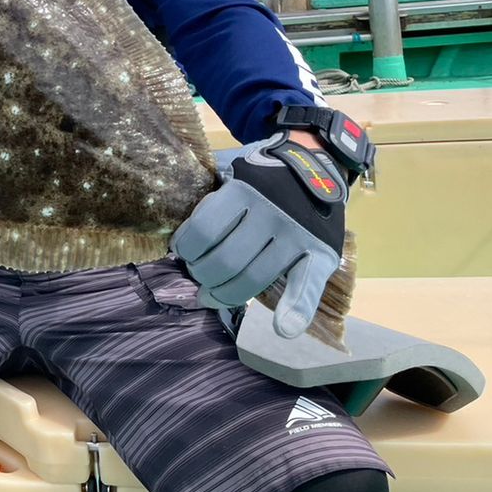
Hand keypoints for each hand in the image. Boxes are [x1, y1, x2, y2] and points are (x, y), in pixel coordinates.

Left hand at [170, 132, 347, 337]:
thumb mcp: (231, 164)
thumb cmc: (261, 169)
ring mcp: (298, 235)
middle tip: (198, 274)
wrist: (315, 162)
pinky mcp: (322, 253)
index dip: (186, 248)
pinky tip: (283, 329)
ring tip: (213, 294)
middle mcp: (271, 213)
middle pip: (226, 260)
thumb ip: (207, 183)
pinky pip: (308, 285)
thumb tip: (169, 201)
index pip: (204, 231)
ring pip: (255, 278)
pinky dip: (297, 309)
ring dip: (227, 293)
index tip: (181, 252)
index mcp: (243, 190)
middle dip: (203, 274)